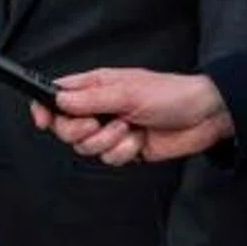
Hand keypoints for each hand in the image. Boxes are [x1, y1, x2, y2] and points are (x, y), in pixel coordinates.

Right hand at [30, 69, 234, 163]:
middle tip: (99, 124)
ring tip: (129, 129)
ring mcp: (110, 130)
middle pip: (65, 128)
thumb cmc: (171, 94)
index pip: (56, 96)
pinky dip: (124, 152)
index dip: (44, 109)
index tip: (43, 120)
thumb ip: (90, 99)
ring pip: (86, 147)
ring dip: (108, 141)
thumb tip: (58, 100)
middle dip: (80, 131)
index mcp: (95, 86)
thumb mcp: (128, 92)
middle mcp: (98, 108)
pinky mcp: (124, 149)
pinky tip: (139, 140)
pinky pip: (108, 158)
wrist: (203, 118)